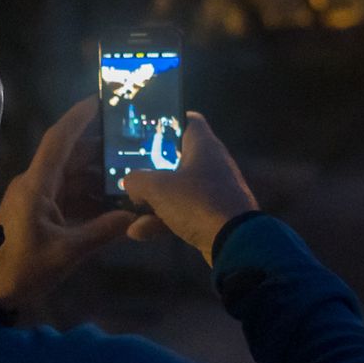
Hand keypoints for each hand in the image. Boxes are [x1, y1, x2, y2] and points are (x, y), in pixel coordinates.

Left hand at [0, 98, 133, 316]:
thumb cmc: (22, 269)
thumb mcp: (66, 253)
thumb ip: (102, 232)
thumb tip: (134, 216)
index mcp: (35, 185)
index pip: (58, 140)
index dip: (79, 117)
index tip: (100, 100)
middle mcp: (34, 185)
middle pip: (70, 157)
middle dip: (100, 150)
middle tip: (133, 144)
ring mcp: (35, 200)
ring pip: (71, 178)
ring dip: (97, 176)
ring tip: (131, 173)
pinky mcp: (38, 216)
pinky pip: (67, 197)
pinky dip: (89, 197)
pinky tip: (113, 202)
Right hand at [119, 113, 258, 265]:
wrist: (235, 242)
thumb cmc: (197, 202)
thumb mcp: (158, 188)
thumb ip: (137, 181)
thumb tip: (130, 183)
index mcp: (204, 146)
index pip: (189, 120)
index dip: (169, 121)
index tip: (148, 129)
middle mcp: (212, 164)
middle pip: (178, 158)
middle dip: (152, 169)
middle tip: (129, 173)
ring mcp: (214, 192)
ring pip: (178, 190)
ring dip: (152, 202)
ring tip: (128, 214)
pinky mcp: (214, 216)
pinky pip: (184, 213)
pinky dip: (163, 221)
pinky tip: (139, 233)